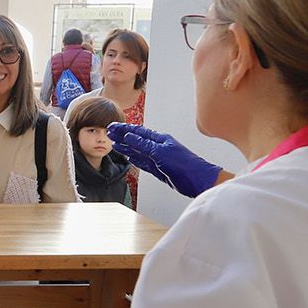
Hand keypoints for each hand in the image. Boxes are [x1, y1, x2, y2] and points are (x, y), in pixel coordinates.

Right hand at [107, 123, 221, 197]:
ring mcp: (158, 158)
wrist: (198, 180)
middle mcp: (158, 147)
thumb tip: (129, 136)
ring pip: (138, 151)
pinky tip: (129, 156)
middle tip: (110, 132)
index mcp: (160, 139)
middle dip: (123, 136)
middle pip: (136, 140)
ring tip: (115, 143)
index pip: (138, 132)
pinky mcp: (159, 169)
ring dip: (126, 147)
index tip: (113, 127)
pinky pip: (143, 162)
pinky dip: (135, 159)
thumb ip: (143, 145)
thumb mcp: (160, 152)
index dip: (124, 129)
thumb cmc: (185, 164)